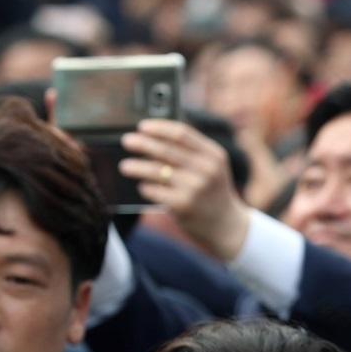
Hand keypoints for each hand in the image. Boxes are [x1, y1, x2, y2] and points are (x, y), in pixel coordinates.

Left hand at [119, 119, 251, 260]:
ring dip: (136, 167)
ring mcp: (195, 188)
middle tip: (127, 141)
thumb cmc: (212, 191)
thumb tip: (154, 136)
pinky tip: (144, 187)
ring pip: (157, 171)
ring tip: (124, 166)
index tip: (142, 127)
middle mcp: (207, 170)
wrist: (225, 224)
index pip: (182, 134)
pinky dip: (145, 187)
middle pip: (166, 150)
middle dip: (142, 144)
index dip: (159, 128)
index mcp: (214, 155)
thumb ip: (192, 150)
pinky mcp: (183, 205)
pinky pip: (155, 191)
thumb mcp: (213, 166)